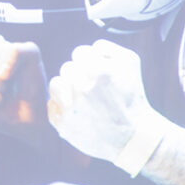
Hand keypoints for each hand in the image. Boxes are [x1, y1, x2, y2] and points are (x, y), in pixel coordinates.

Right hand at [0, 33, 47, 142]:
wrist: (35, 116)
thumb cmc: (33, 87)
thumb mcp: (32, 59)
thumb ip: (17, 50)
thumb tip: (0, 72)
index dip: (3, 52)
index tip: (17, 63)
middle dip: (2, 71)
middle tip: (12, 82)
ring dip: (0, 86)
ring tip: (7, 94)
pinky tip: (0, 103)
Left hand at [47, 39, 168, 173]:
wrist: (132, 137)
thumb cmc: (132, 98)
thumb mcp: (132, 63)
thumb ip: (108, 47)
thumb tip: (90, 47)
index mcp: (99, 71)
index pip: (79, 53)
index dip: (89, 62)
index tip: (98, 74)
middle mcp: (84, 88)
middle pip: (67, 68)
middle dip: (79, 76)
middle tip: (93, 89)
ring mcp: (72, 108)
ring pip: (56, 84)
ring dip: (67, 88)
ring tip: (83, 98)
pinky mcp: (64, 124)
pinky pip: (51, 104)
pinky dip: (62, 106)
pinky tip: (78, 111)